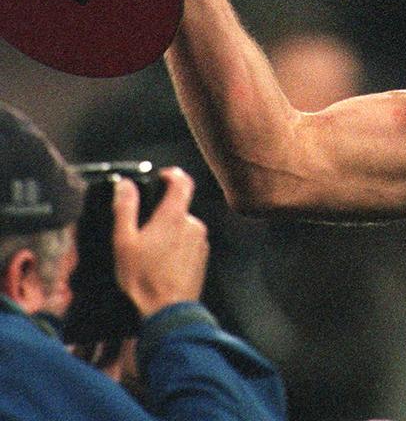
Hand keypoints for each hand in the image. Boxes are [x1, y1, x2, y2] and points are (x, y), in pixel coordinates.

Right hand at [112, 167, 208, 317]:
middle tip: (143, 232)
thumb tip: (125, 186)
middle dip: (161, 215)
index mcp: (174, 216)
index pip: (183, 181)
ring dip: (168, 234)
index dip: (172, 174)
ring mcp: (200, 241)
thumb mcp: (125, 241)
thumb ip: (125, 209)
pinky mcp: (202, 257)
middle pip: (179, 207)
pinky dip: (176, 248)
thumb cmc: (145, 279)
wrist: (168, 310)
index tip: (162, 177)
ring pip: (183, 227)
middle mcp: (193, 225)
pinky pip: (189, 243)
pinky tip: (161, 264)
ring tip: (150, 254)